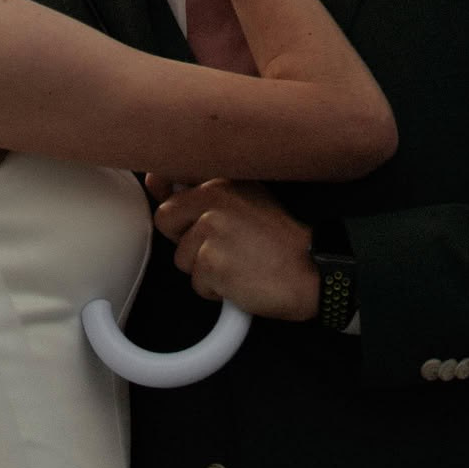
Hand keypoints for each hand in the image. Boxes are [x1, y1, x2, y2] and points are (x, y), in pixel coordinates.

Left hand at [153, 179, 319, 321]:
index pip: (169, 178)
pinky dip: (215, 289)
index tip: (192, 216)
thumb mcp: (245, 200)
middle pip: (165, 221)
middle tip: (225, 246)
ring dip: (203, 268)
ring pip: (179, 257)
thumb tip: (155, 180)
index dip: (175, 202)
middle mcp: (214, 197)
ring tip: (238, 263)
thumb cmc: (281, 241)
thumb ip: (198, 188)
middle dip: (187, 240)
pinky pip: (195, 283)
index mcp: (222, 179)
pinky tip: (241, 279)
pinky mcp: (211, 262)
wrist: (314, 272)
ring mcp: (211, 229)